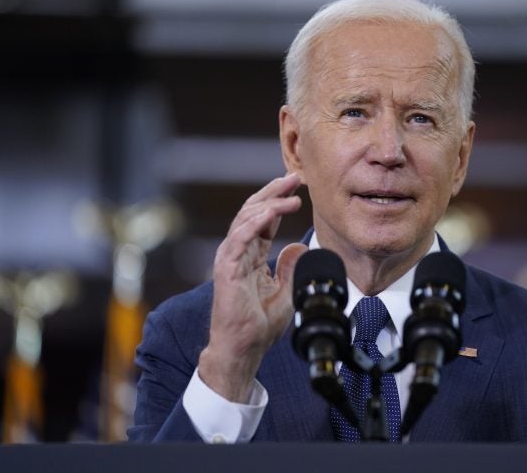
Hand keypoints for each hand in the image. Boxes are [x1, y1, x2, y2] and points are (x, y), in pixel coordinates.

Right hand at [198, 173, 307, 402]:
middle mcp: (239, 252)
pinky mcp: (227, 269)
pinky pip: (239, 238)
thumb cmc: (259, 324)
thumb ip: (289, 267)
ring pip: (246, 219)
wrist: (244, 348)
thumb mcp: (285, 290)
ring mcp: (230, 258)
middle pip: (253, 211)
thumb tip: (299, 247)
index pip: (263, 219)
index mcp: (250, 255)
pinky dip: (255, 222)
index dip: (279, 201)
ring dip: (269, 202)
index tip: (298, 187)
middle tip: (295, 178)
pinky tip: (271, 212)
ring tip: (290, 192)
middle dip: (274, 192)